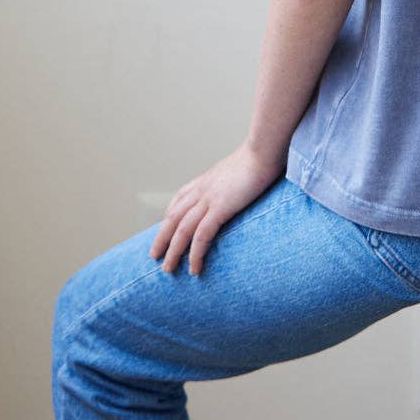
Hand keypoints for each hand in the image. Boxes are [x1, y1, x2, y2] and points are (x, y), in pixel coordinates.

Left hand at [149, 141, 284, 275]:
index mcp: (207, 179)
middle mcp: (202, 189)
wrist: (265, 149)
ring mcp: (209, 198)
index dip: (170, 215)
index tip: (166, 229)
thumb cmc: (260, 156)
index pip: (180, 198)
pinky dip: (195, 253)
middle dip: (162, 238)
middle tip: (155, 256)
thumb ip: (236, 176)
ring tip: (168, 269)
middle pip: (173, 217)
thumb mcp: (241, 165)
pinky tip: (194, 268)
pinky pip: (201, 235)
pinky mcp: (221, 207)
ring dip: (173, 251)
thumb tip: (243, 182)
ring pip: (182, 229)